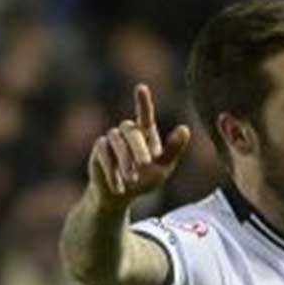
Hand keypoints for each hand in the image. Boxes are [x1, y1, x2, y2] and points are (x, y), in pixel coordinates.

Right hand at [88, 83, 191, 208]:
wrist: (119, 196)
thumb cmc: (144, 180)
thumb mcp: (163, 168)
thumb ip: (173, 150)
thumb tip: (185, 128)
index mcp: (145, 133)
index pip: (144, 114)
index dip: (142, 101)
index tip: (140, 88)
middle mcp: (127, 132)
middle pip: (131, 131)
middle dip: (139, 147)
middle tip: (146, 163)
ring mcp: (111, 140)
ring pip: (116, 142)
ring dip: (125, 161)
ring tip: (132, 180)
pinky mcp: (98, 151)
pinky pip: (103, 155)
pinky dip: (112, 171)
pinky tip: (119, 187)